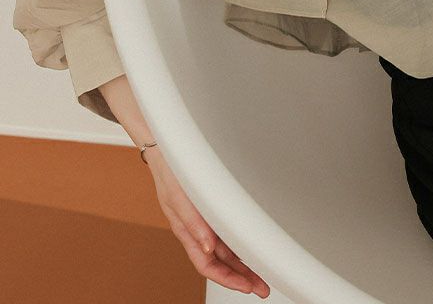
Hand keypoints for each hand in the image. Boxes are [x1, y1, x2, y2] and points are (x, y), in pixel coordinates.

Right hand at [144, 146, 270, 296]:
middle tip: (263, 286)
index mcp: (186, 231)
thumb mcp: (178, 197)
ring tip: (262, 271)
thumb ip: (193, 223)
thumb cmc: (169, 171)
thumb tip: (208, 247)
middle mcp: (198, 228)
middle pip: (221, 261)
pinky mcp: (211, 206)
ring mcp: (205, 218)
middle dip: (241, 276)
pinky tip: (251, 245)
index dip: (227, 279)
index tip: (247, 287)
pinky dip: (240, 242)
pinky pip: (227, 230)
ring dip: (243, 262)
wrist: (168, 146)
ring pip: (226, 249)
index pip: (207, 265)